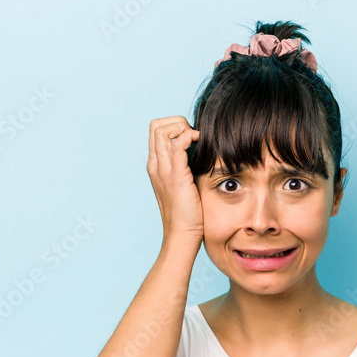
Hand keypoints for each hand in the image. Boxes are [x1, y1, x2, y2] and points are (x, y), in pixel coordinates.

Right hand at [146, 116, 202, 240]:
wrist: (182, 234)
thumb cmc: (187, 212)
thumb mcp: (183, 184)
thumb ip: (185, 167)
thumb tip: (200, 152)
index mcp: (155, 166)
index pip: (155, 131)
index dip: (173, 126)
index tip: (190, 136)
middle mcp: (155, 165)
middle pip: (156, 125)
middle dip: (177, 122)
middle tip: (194, 136)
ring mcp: (163, 169)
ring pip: (163, 130)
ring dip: (183, 128)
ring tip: (197, 141)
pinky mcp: (175, 175)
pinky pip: (178, 145)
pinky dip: (190, 137)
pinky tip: (201, 143)